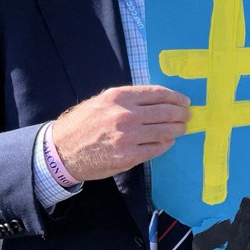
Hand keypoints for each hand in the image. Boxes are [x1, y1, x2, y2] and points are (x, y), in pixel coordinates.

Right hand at [53, 85, 189, 181]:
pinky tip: (168, 141)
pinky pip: (157, 148)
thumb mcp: (103, 101)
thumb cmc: (83, 123)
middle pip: (166, 112)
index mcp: (119, 97)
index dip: (176, 97)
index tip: (184, 101)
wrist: (62, 150)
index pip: (158, 93)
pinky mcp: (129, 155)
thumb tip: (159, 100)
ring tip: (182, 128)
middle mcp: (125, 114)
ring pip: (165, 130)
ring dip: (178, 129)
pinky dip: (166, 143)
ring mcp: (128, 136)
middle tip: (187, 115)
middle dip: (181, 113)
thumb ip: (129, 99)